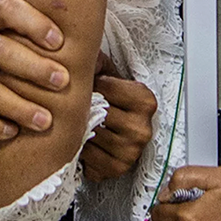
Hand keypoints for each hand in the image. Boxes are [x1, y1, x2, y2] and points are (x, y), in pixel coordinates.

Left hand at [83, 54, 157, 181]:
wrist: (123, 135)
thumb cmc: (116, 103)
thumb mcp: (111, 77)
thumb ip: (97, 62)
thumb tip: (76, 51)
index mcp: (145, 101)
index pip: (105, 87)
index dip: (92, 85)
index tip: (91, 88)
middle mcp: (142, 129)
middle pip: (96, 112)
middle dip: (84, 108)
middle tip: (78, 105)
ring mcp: (130, 152)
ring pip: (88, 135)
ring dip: (78, 129)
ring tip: (79, 123)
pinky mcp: (115, 169)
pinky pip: (86, 158)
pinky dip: (80, 150)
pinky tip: (83, 142)